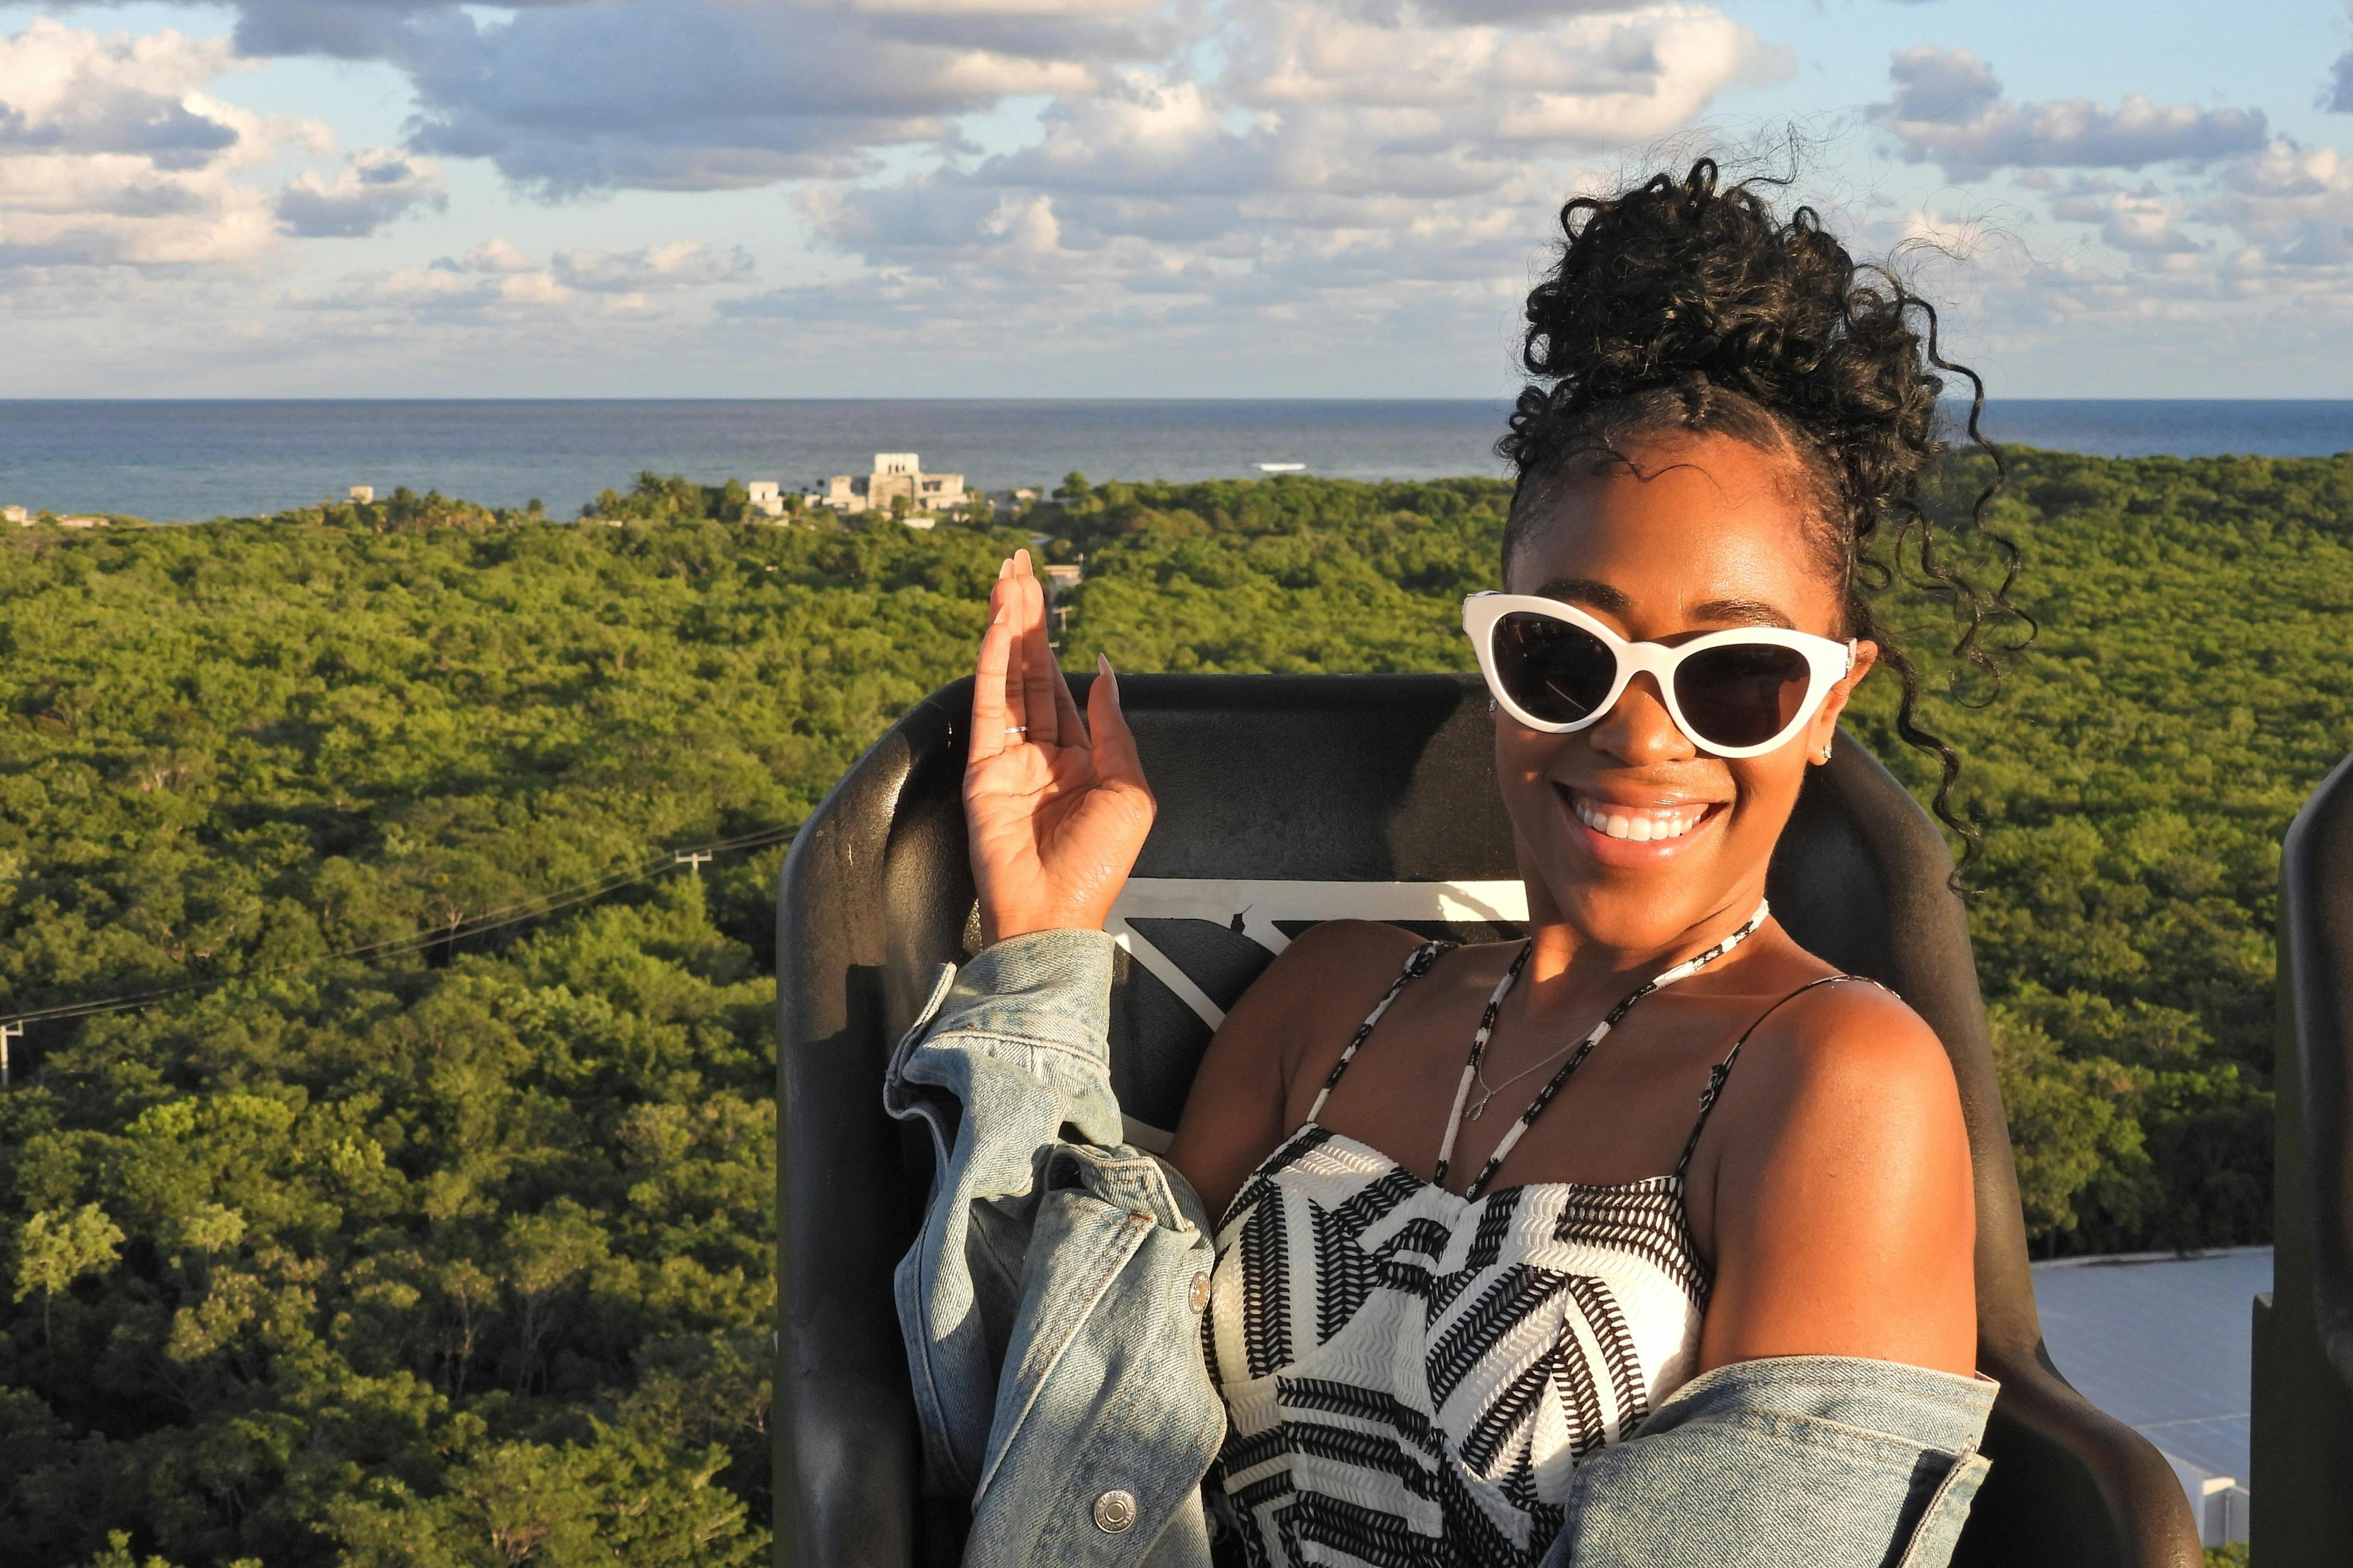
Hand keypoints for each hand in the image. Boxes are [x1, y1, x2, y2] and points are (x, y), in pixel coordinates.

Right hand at [965, 551, 1154, 944]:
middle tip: (1019, 566)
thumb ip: (1114, 728)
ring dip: (1008, 628)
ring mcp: (1008, 759)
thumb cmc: (1098, 864)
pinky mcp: (983, 768)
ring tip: (1007, 580)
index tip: (1045, 593)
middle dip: (1027, 619)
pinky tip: (999, 626)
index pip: (1062, 687)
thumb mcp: (1129, 790)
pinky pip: (988, 705)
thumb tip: (1104, 672)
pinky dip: (992, 663)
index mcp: (1078, 759)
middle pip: (1031, 672)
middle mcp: (1040, 753)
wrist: (1057, 910)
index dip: (1054, 640)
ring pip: (1008, 679)